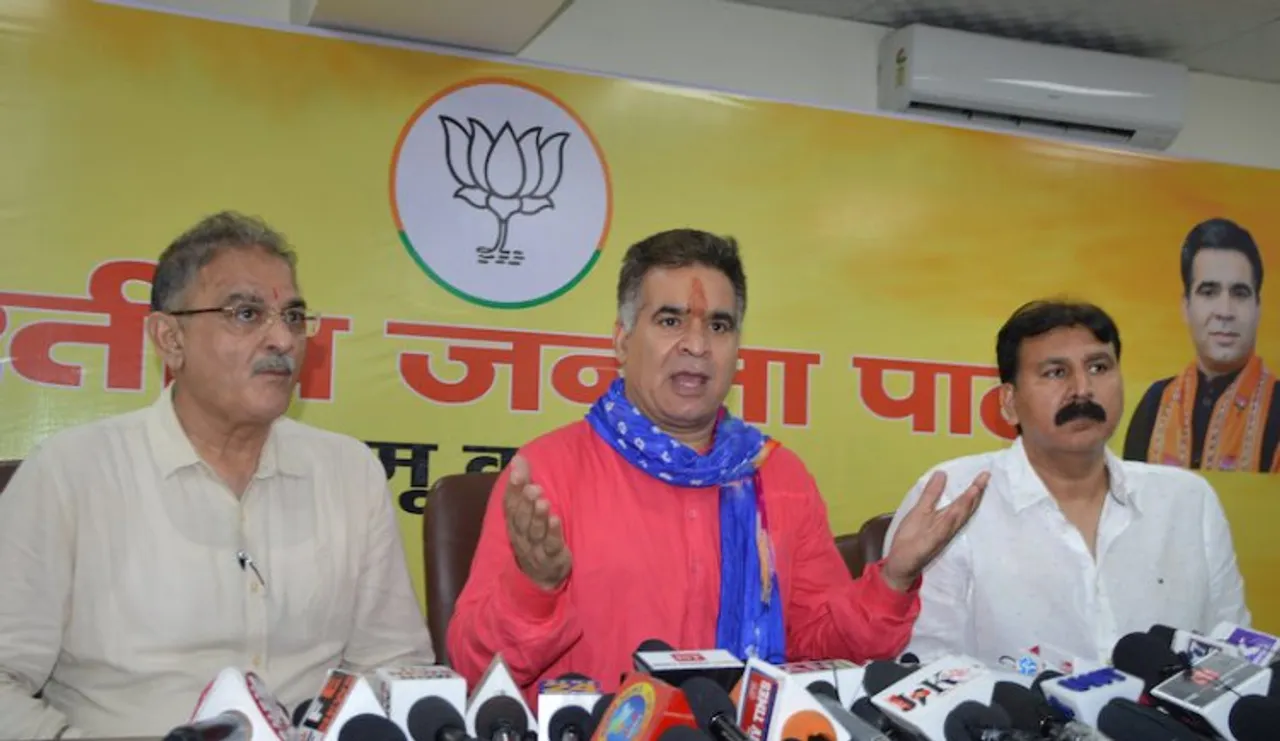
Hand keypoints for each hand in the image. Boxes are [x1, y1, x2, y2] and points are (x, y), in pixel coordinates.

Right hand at [503, 455, 571, 590]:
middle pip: (521, 518)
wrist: (542, 573)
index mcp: (513, 522)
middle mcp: (521, 535)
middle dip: (526, 502)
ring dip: (538, 516)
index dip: (514, 488)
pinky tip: (556, 520)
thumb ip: (523, 483)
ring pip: (534, 532)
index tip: (519, 472)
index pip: (509, 503)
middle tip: (534, 487)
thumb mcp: (526, 509)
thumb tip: (518, 458)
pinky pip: (551, 545)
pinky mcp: (552, 557)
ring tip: (544, 502)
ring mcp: (535, 548)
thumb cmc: (533, 534)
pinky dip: (553, 532)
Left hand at [881, 470, 988, 591]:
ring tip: (975, 489)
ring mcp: (939, 536)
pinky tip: (952, 515)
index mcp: (944, 518)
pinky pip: (940, 533)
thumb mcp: (920, 511)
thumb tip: (941, 473)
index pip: (962, 502)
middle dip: (975, 493)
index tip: (985, 473)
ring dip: (965, 506)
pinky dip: (946, 524)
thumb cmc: (911, 538)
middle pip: (963, 509)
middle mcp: (946, 527)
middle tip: (986, 476)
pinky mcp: (929, 545)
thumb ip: (931, 494)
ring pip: (955, 520)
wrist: (900, 565)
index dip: (974, 489)